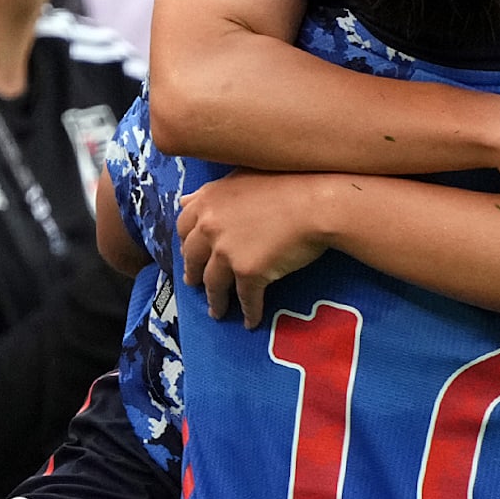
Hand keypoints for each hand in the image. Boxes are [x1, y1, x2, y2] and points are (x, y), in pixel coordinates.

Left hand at [175, 171, 334, 326]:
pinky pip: (246, 299)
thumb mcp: (242, 176)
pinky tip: (251, 322)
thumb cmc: (287, 184)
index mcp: (207, 202)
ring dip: (215, 301)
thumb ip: (212, 192)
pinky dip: (249, 313)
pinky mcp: (249, 273)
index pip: (183, 228)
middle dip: (194, 274)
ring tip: (217, 311)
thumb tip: (186, 201)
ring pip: (214, 284)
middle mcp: (210, 228)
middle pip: (193, 259)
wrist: (316, 203)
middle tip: (196, 284)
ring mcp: (227, 252)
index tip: (190, 254)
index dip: (186, 244)